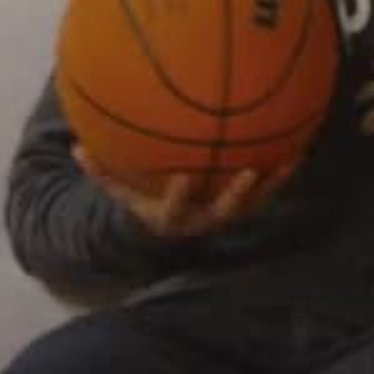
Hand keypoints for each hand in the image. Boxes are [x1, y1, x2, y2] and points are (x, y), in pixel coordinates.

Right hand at [83, 152, 272, 240]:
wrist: (163, 226)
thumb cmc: (138, 200)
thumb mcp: (116, 190)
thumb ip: (99, 171)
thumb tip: (75, 147)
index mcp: (170, 217)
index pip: (174, 210)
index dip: (179, 196)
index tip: (184, 177)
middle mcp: (201, 221)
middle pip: (223, 213)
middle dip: (236, 196)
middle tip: (249, 174)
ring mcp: (223, 216)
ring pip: (251, 206)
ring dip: (271, 186)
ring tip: (291, 161)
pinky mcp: (240, 208)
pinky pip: (264, 193)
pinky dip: (280, 174)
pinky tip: (299, 149)